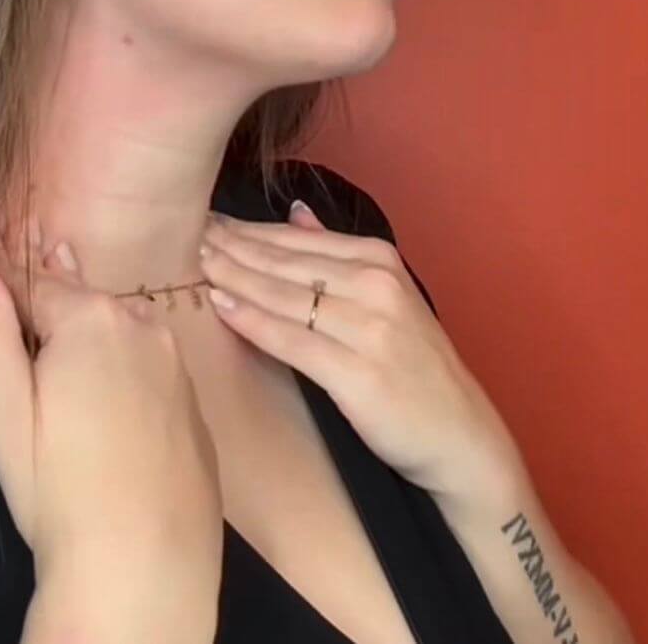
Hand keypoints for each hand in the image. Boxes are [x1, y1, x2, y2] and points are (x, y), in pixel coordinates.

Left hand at [196, 200, 524, 509]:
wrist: (460, 436)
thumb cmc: (414, 367)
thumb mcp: (385, 297)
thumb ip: (336, 254)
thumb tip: (296, 211)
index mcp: (378, 260)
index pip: (298, 240)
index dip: (248, 231)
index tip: (208, 222)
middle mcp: (375, 284)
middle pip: (286, 262)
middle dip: (233, 248)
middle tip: (188, 235)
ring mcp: (369, 327)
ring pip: (284, 295)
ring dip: (235, 277)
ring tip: (196, 264)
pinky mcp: (358, 372)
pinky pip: (292, 340)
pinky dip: (253, 321)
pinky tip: (222, 307)